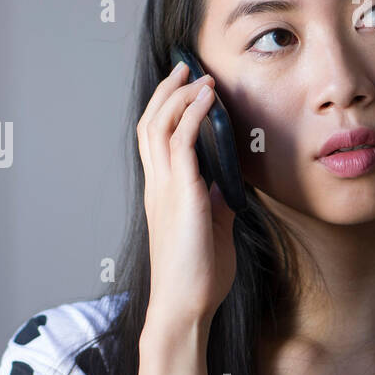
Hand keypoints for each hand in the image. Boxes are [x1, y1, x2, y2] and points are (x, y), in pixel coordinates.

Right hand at [135, 59, 238, 341]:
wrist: (185, 305)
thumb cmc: (199, 277)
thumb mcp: (212, 231)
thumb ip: (215, 205)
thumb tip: (225, 186)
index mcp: (162, 194)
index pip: (154, 140)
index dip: (165, 109)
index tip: (184, 88)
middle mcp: (158, 185)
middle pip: (149, 124)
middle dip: (166, 91)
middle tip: (185, 68)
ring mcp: (165, 188)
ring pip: (158, 125)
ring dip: (179, 96)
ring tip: (198, 77)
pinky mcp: (181, 193)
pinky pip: (180, 142)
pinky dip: (192, 114)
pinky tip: (207, 100)